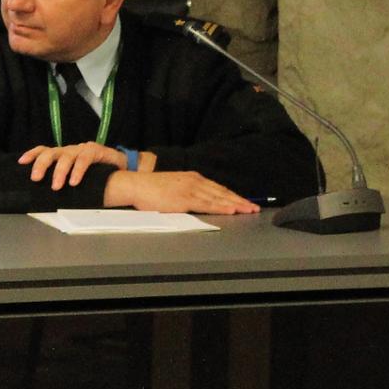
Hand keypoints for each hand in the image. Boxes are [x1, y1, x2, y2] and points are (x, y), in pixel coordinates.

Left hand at [17, 142, 128, 189]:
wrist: (123, 172)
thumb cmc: (96, 177)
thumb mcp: (75, 180)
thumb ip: (62, 183)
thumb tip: (43, 198)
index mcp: (63, 155)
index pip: (44, 150)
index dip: (32, 154)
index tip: (21, 162)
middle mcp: (71, 150)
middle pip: (51, 152)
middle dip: (41, 164)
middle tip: (36, 179)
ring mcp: (83, 149)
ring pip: (67, 156)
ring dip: (59, 171)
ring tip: (56, 186)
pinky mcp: (97, 150)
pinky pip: (84, 159)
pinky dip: (78, 171)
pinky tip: (74, 182)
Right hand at [103, 170, 258, 213]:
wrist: (135, 185)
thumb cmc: (150, 188)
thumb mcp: (173, 186)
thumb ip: (187, 192)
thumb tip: (197, 200)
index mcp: (193, 178)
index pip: (218, 188)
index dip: (233, 195)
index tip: (245, 201)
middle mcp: (195, 181)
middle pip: (222, 192)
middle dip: (240, 200)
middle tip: (254, 208)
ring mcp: (190, 190)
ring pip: (218, 198)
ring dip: (236, 205)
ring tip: (249, 210)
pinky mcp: (184, 199)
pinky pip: (207, 204)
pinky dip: (221, 208)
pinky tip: (232, 210)